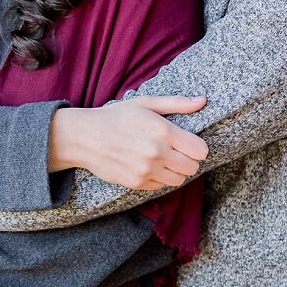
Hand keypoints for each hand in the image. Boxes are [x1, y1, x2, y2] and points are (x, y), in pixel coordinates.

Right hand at [49, 96, 208, 190]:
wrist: (84, 137)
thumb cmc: (116, 117)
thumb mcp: (146, 103)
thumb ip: (176, 103)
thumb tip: (203, 101)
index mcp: (162, 131)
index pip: (200, 150)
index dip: (198, 147)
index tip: (190, 143)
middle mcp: (157, 153)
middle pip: (192, 167)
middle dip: (188, 160)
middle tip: (177, 152)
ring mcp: (146, 171)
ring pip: (179, 180)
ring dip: (175, 171)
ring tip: (163, 159)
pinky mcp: (136, 183)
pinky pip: (161, 186)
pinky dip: (159, 178)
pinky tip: (148, 165)